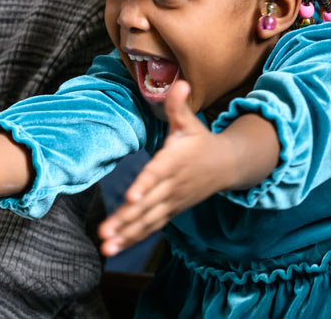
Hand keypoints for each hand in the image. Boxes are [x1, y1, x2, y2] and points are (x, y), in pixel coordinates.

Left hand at [98, 81, 225, 255]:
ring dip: (126, 235)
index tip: (131, 198)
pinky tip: (114, 248)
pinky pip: (151, 227)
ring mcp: (172, 202)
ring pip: (147, 221)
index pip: (156, 175)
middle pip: (147, 205)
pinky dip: (133, 238)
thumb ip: (178, 105)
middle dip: (125, 220)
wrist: (227, 165)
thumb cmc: (201, 140)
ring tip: (105, 247)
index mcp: (174, 162)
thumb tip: (180, 82)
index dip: (144, 186)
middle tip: (104, 233)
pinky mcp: (170, 211)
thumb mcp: (190, 121)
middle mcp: (172, 186)